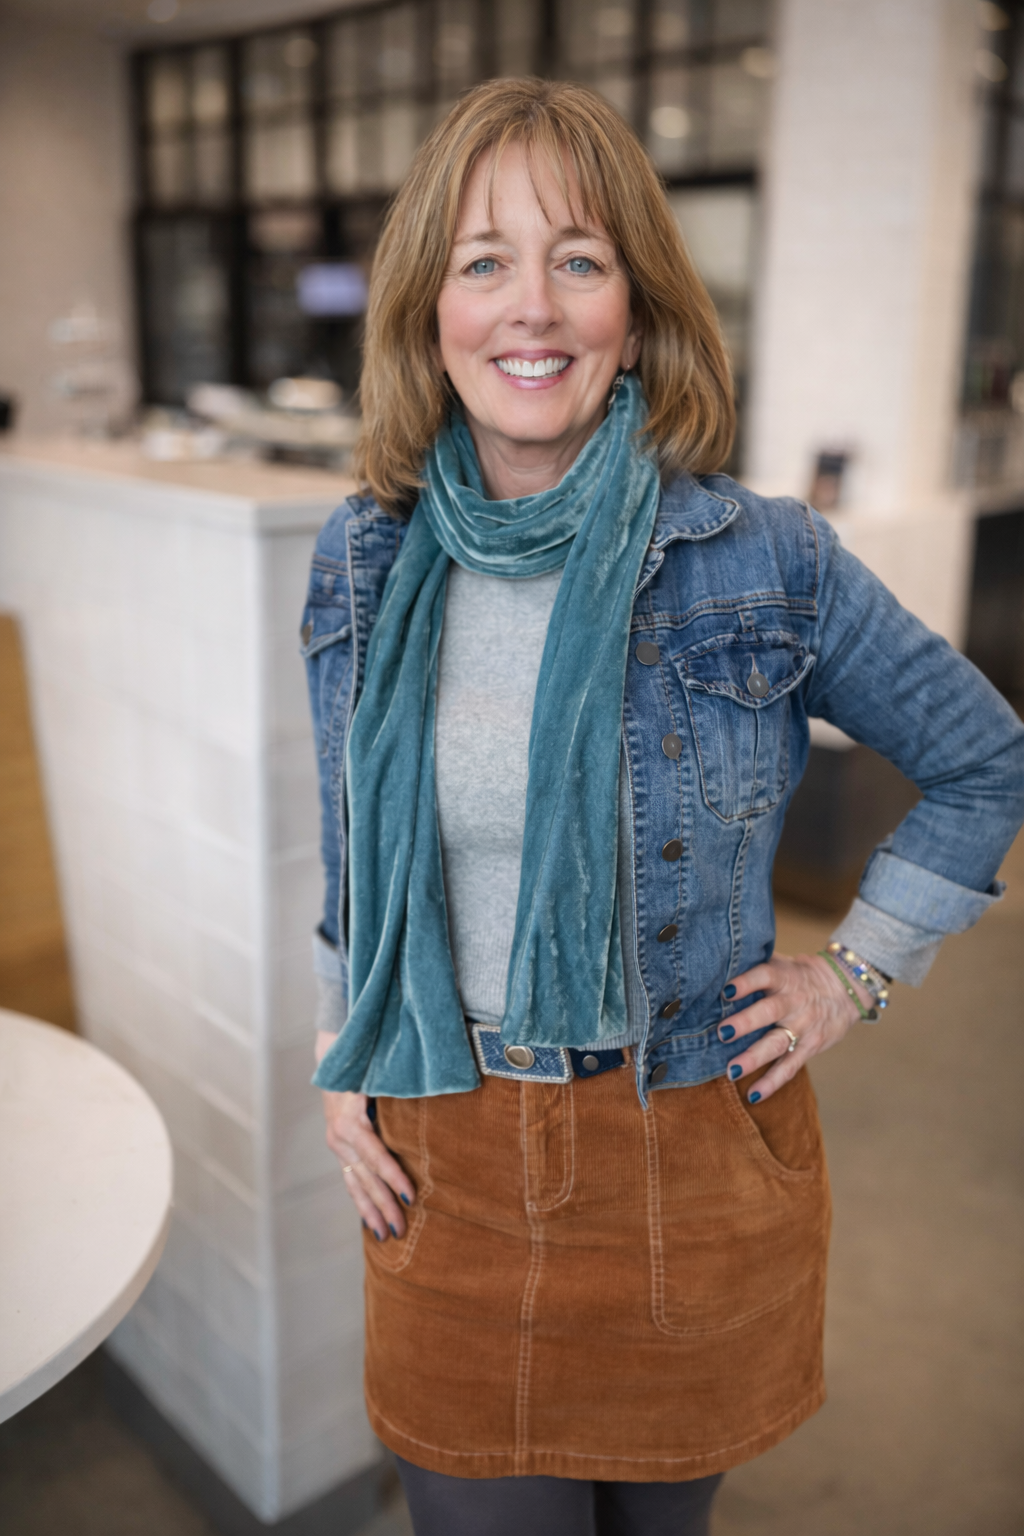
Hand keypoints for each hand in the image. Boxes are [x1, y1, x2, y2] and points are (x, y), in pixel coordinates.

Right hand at [316, 1031, 415, 1240]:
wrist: (333, 1057)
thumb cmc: (364, 1064)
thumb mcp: (377, 1076)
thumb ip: (397, 1093)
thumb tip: (430, 1102)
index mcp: (351, 1121)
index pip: (375, 1155)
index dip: (393, 1177)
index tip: (411, 1197)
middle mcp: (340, 1137)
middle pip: (366, 1177)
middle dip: (384, 1205)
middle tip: (401, 1229)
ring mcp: (337, 1145)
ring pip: (355, 1184)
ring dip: (370, 1211)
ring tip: (385, 1235)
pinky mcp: (339, 1149)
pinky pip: (350, 1180)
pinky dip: (361, 1201)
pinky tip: (370, 1220)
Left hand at [716, 952, 872, 1103]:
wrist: (846, 987)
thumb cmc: (802, 975)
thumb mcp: (784, 962)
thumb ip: (756, 963)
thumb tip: (717, 964)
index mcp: (785, 977)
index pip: (764, 976)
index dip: (746, 982)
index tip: (726, 991)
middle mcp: (793, 1002)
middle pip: (769, 1012)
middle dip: (746, 1022)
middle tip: (722, 1033)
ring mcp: (803, 1026)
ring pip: (778, 1043)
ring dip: (754, 1058)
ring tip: (732, 1071)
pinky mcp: (810, 1046)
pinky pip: (790, 1066)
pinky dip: (772, 1082)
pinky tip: (753, 1094)